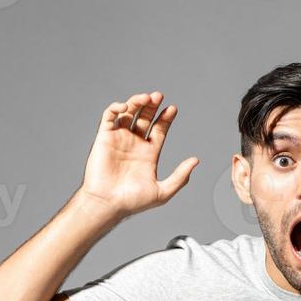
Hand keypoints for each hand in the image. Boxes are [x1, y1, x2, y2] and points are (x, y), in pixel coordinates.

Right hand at [75, 91, 199, 217]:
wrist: (108, 203)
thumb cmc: (133, 202)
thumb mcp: (163, 191)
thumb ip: (180, 177)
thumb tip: (196, 161)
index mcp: (149, 154)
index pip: (160, 129)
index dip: (166, 118)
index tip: (172, 109)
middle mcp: (134, 144)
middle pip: (145, 117)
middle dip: (152, 105)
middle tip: (159, 96)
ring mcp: (119, 139)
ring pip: (128, 113)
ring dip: (137, 102)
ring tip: (146, 97)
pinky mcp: (104, 138)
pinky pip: (109, 117)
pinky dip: (116, 108)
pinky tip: (125, 107)